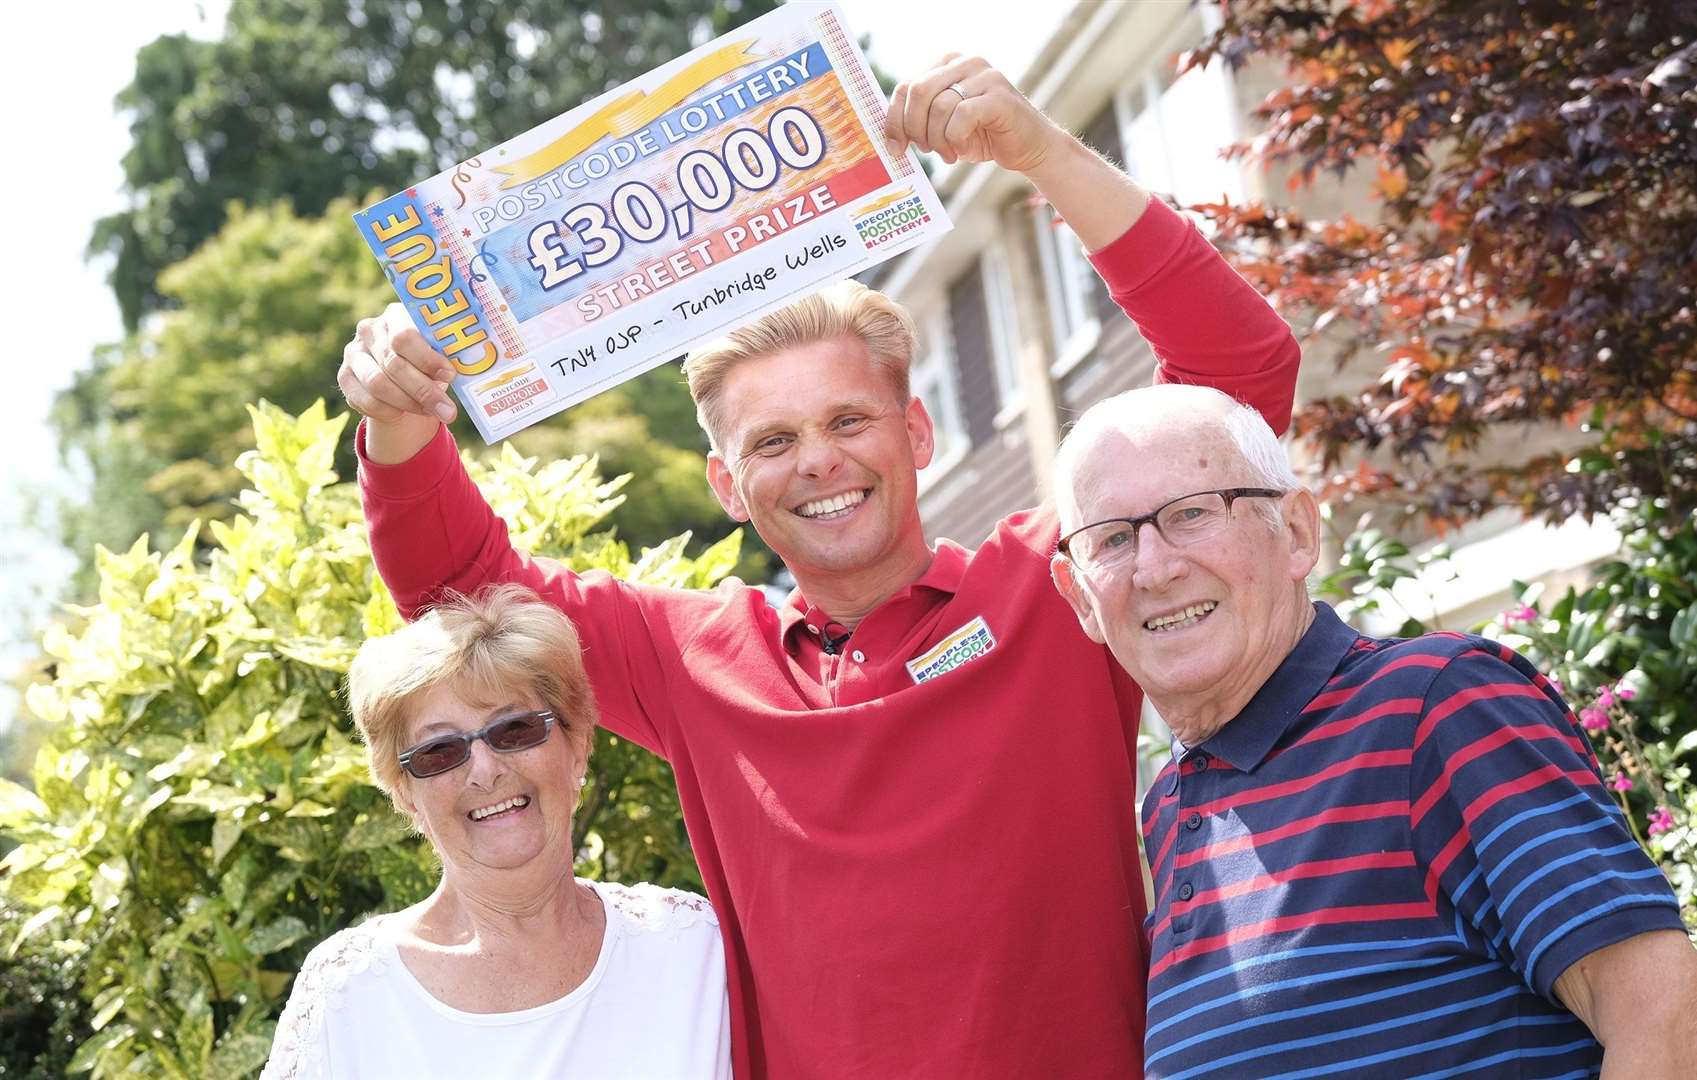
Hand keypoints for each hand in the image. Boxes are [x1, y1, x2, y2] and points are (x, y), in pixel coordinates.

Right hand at [338, 303, 459, 462]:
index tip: (450, 376)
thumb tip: (470, 370)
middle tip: (448, 411)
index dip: (428, 359)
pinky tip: (404, 414)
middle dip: (424, 391)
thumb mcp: (439, 351)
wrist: (399, 374)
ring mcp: (353, 353)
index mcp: (395, 316)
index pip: (405, 336)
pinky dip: (388, 412)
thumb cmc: (427, 359)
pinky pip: (366, 400)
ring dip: (409, 404)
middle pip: (393, 364)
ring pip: (378, 384)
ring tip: (432, 413)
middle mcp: (369, 331)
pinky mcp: (344, 377)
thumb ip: (448, 355)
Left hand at [885, 54, 1060, 172]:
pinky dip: (955, 138)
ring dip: (937, 139)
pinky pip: (961, 116)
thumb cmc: (983, 136)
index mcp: (948, 64)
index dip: (895, 118)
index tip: (896, 146)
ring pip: (939, 106)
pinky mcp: (999, 96)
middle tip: (925, 150)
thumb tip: (890, 135)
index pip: (907, 85)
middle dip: (914, 127)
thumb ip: (921, 119)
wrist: (1029, 147)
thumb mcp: (944, 125)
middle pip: (919, 91)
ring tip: (948, 154)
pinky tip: (961, 150)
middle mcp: (966, 63)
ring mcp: (985, 76)